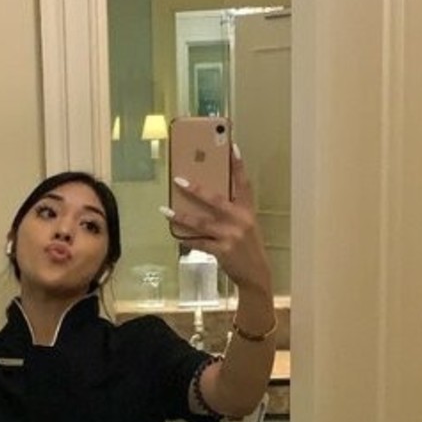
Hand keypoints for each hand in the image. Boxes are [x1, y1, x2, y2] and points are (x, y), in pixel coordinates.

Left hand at [162, 148, 272, 292]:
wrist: (256, 275)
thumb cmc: (248, 248)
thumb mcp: (247, 226)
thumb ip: (232, 213)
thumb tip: (206, 199)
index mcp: (248, 211)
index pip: (244, 184)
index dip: (238, 165)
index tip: (232, 146)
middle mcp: (240, 221)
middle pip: (215, 200)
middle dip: (195, 189)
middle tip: (178, 180)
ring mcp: (231, 236)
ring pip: (201, 222)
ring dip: (181, 216)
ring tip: (165, 210)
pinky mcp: (222, 251)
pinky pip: (199, 242)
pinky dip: (186, 239)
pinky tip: (175, 235)